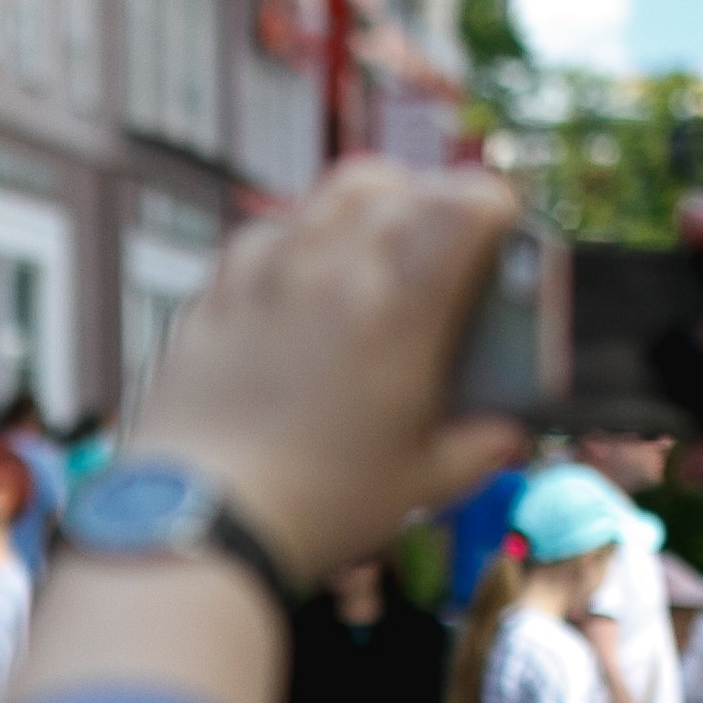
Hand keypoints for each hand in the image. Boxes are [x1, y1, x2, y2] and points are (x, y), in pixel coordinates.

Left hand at [131, 162, 528, 582]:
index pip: (463, 202)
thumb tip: (504, 432)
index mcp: (398, 306)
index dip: (493, 204)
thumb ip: (475, 447)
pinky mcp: (212, 297)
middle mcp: (328, 270)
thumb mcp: (420, 483)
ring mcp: (262, 277)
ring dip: (363, 206)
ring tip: (375, 246)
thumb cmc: (315, 505)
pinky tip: (300, 276)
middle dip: (429, 198)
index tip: (502, 226)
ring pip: (323, 197)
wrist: (198, 517)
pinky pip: (262, 235)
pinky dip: (294, 237)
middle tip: (443, 237)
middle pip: (391, 185)